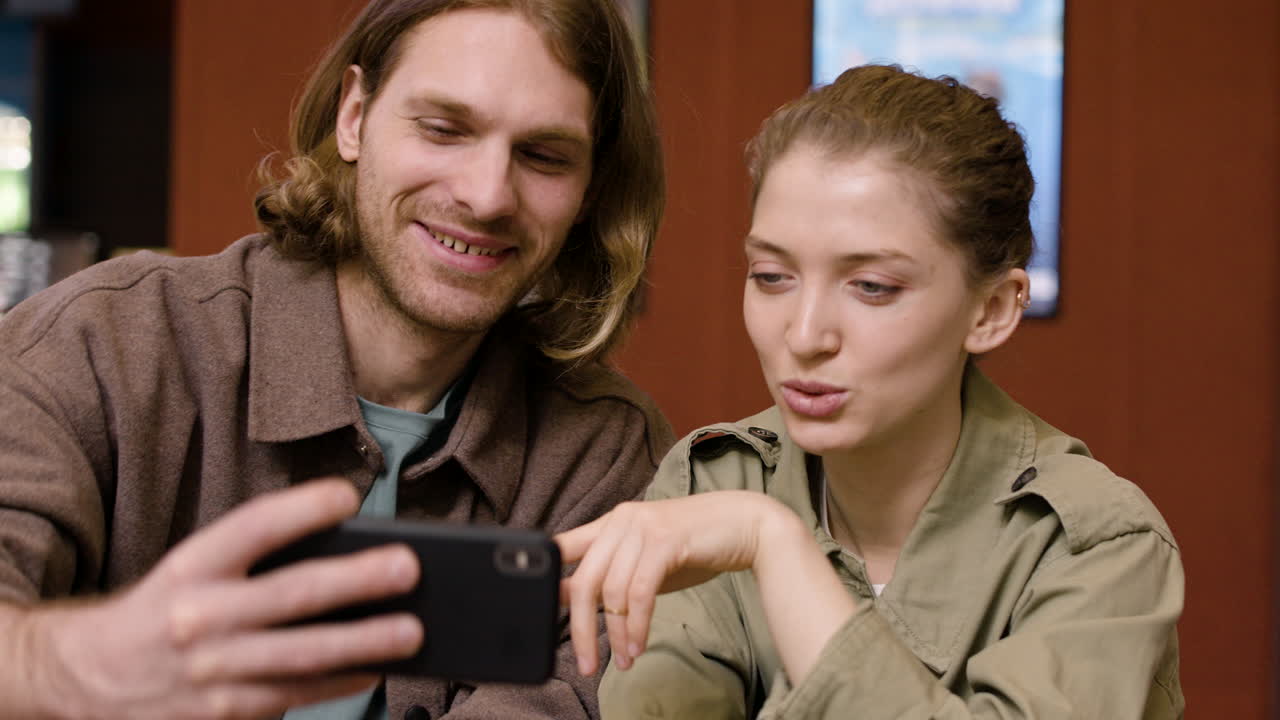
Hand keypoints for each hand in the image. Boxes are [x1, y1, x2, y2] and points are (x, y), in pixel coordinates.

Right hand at [18, 479, 422, 719]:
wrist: (85, 679)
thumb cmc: (163, 610)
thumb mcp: (191, 570)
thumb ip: (253, 561)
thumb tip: (342, 551)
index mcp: (191, 567)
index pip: (253, 527)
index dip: (302, 509)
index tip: (348, 496)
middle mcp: (199, 617)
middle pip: (290, 594)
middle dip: (355, 581)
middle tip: (407, 567)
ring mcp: (211, 672)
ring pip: (301, 656)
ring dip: (362, 644)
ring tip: (411, 631)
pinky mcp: (220, 714)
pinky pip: (292, 696)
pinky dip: (338, 684)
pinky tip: (374, 669)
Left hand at [556, 490, 790, 675]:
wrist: (746, 524)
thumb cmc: (695, 546)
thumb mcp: (645, 560)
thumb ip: (612, 575)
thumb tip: (567, 598)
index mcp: (611, 522)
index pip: (563, 549)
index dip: (547, 584)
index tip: (544, 623)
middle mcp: (621, 521)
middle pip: (583, 580)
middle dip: (579, 628)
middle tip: (586, 663)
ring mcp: (642, 528)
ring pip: (612, 591)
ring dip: (617, 634)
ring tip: (625, 659)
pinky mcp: (665, 541)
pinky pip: (640, 592)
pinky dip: (636, 625)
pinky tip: (638, 645)